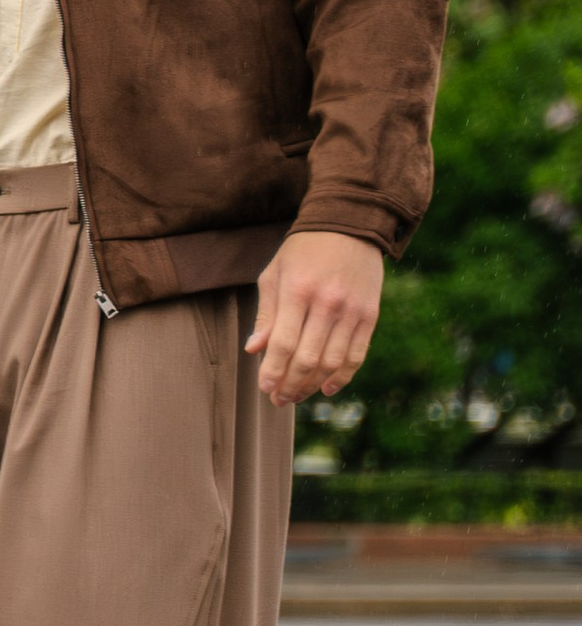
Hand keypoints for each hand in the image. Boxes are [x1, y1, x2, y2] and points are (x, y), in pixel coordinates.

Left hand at [248, 231, 383, 407]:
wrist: (349, 225)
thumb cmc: (303, 251)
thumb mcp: (275, 274)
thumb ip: (267, 314)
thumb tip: (254, 351)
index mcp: (298, 291)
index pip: (283, 343)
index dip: (272, 371)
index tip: (264, 389)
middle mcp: (327, 303)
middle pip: (307, 358)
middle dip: (290, 385)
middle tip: (278, 400)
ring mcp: (352, 311)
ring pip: (332, 362)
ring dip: (313, 385)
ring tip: (297, 396)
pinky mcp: (370, 315)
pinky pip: (357, 355)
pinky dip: (343, 377)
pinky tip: (327, 388)